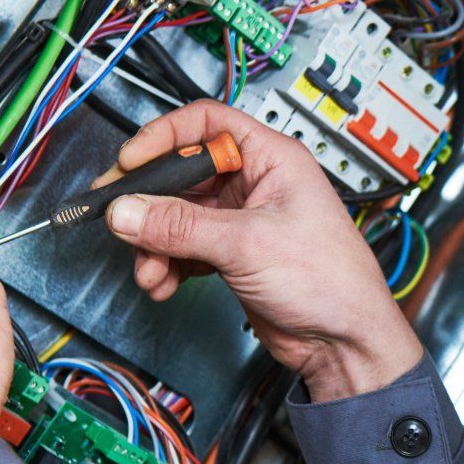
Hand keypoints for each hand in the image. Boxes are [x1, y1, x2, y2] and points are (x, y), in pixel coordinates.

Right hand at [97, 100, 422, 400]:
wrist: (345, 340)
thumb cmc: (331, 281)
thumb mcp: (247, 243)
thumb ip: (181, 226)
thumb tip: (128, 210)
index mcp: (272, 159)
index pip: (207, 123)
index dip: (164, 136)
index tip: (131, 162)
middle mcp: (255, 184)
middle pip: (183, 174)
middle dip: (150, 202)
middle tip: (118, 219)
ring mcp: (242, 220)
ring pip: (178, 216)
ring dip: (154, 243)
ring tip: (149, 269)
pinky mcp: (232, 255)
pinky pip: (184, 248)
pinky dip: (166, 264)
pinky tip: (162, 282)